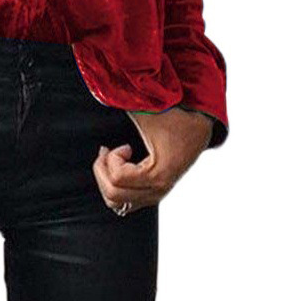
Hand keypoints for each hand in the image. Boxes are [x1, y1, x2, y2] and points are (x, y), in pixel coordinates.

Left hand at [92, 106, 212, 214]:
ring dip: (106, 180)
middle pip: (113, 195)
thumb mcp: (148, 114)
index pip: (117, 179)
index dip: (113, 159)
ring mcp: (155, 195)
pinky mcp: (153, 193)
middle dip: (102, 170)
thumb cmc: (175, 120)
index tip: (125, 145)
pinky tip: (119, 167)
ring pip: (116, 203)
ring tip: (111, 159)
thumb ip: (124, 108)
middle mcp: (157, 191)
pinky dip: (114, 186)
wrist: (198, 129)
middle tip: (107, 151)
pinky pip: (125, 201)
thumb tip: (102, 97)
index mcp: (158, 175)